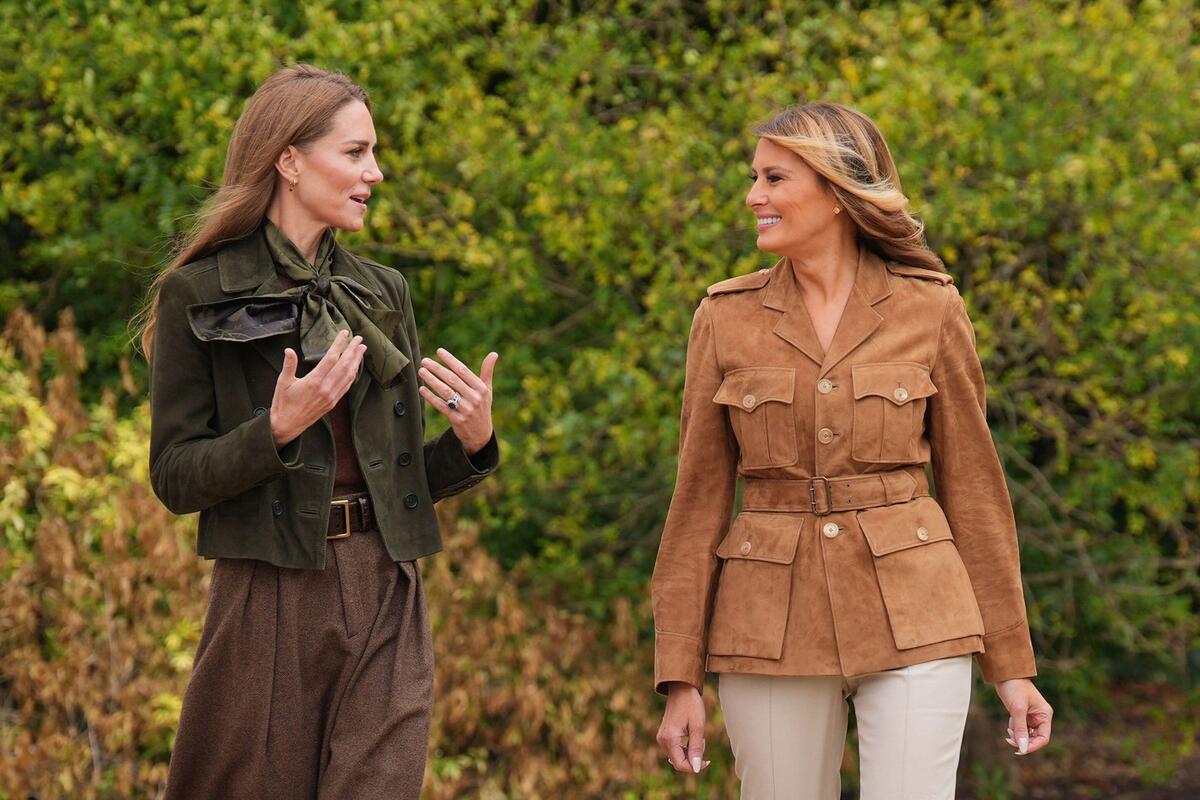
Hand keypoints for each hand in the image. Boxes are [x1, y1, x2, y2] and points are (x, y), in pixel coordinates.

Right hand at [270, 330, 364, 446]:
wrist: (287, 425)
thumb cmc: (283, 403)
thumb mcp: (283, 382)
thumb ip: (289, 365)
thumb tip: (288, 350)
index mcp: (313, 381)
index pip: (331, 358)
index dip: (339, 344)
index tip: (345, 333)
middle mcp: (325, 388)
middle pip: (344, 365)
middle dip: (353, 351)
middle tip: (359, 339)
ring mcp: (331, 396)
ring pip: (348, 376)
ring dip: (356, 362)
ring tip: (361, 350)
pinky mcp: (333, 402)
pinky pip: (346, 386)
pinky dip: (353, 375)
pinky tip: (355, 368)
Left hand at [417, 347, 497, 454]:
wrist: (480, 434)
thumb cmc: (482, 407)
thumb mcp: (487, 390)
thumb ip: (487, 372)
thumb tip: (494, 353)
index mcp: (481, 389)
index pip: (463, 371)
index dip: (450, 360)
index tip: (439, 351)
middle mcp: (475, 398)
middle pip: (453, 380)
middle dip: (437, 369)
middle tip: (425, 361)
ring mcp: (466, 409)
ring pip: (446, 392)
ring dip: (432, 380)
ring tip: (422, 371)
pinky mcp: (457, 419)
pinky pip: (441, 406)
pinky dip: (431, 397)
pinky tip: (422, 389)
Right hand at [657, 682, 710, 774]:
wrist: (681, 689)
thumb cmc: (691, 705)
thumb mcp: (698, 727)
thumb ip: (696, 749)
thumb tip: (696, 769)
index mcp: (669, 739)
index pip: (680, 765)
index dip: (694, 767)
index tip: (707, 760)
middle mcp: (662, 740)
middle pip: (678, 762)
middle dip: (692, 759)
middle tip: (703, 743)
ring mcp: (662, 738)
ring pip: (677, 757)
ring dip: (689, 753)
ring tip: (698, 738)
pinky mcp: (664, 736)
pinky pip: (675, 750)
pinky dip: (685, 748)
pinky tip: (692, 737)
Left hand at [995, 678, 1052, 754]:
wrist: (1004, 673)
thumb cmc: (1014, 687)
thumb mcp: (1017, 709)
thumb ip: (1020, 729)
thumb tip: (1022, 747)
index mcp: (1045, 715)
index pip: (1043, 738)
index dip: (1033, 746)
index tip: (1020, 750)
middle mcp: (1040, 717)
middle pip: (1035, 738)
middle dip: (1023, 741)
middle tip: (1010, 741)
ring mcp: (1031, 716)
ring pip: (1026, 734)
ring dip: (1018, 735)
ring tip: (1009, 732)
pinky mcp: (1022, 714)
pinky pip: (1020, 727)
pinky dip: (1014, 729)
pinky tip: (1009, 725)